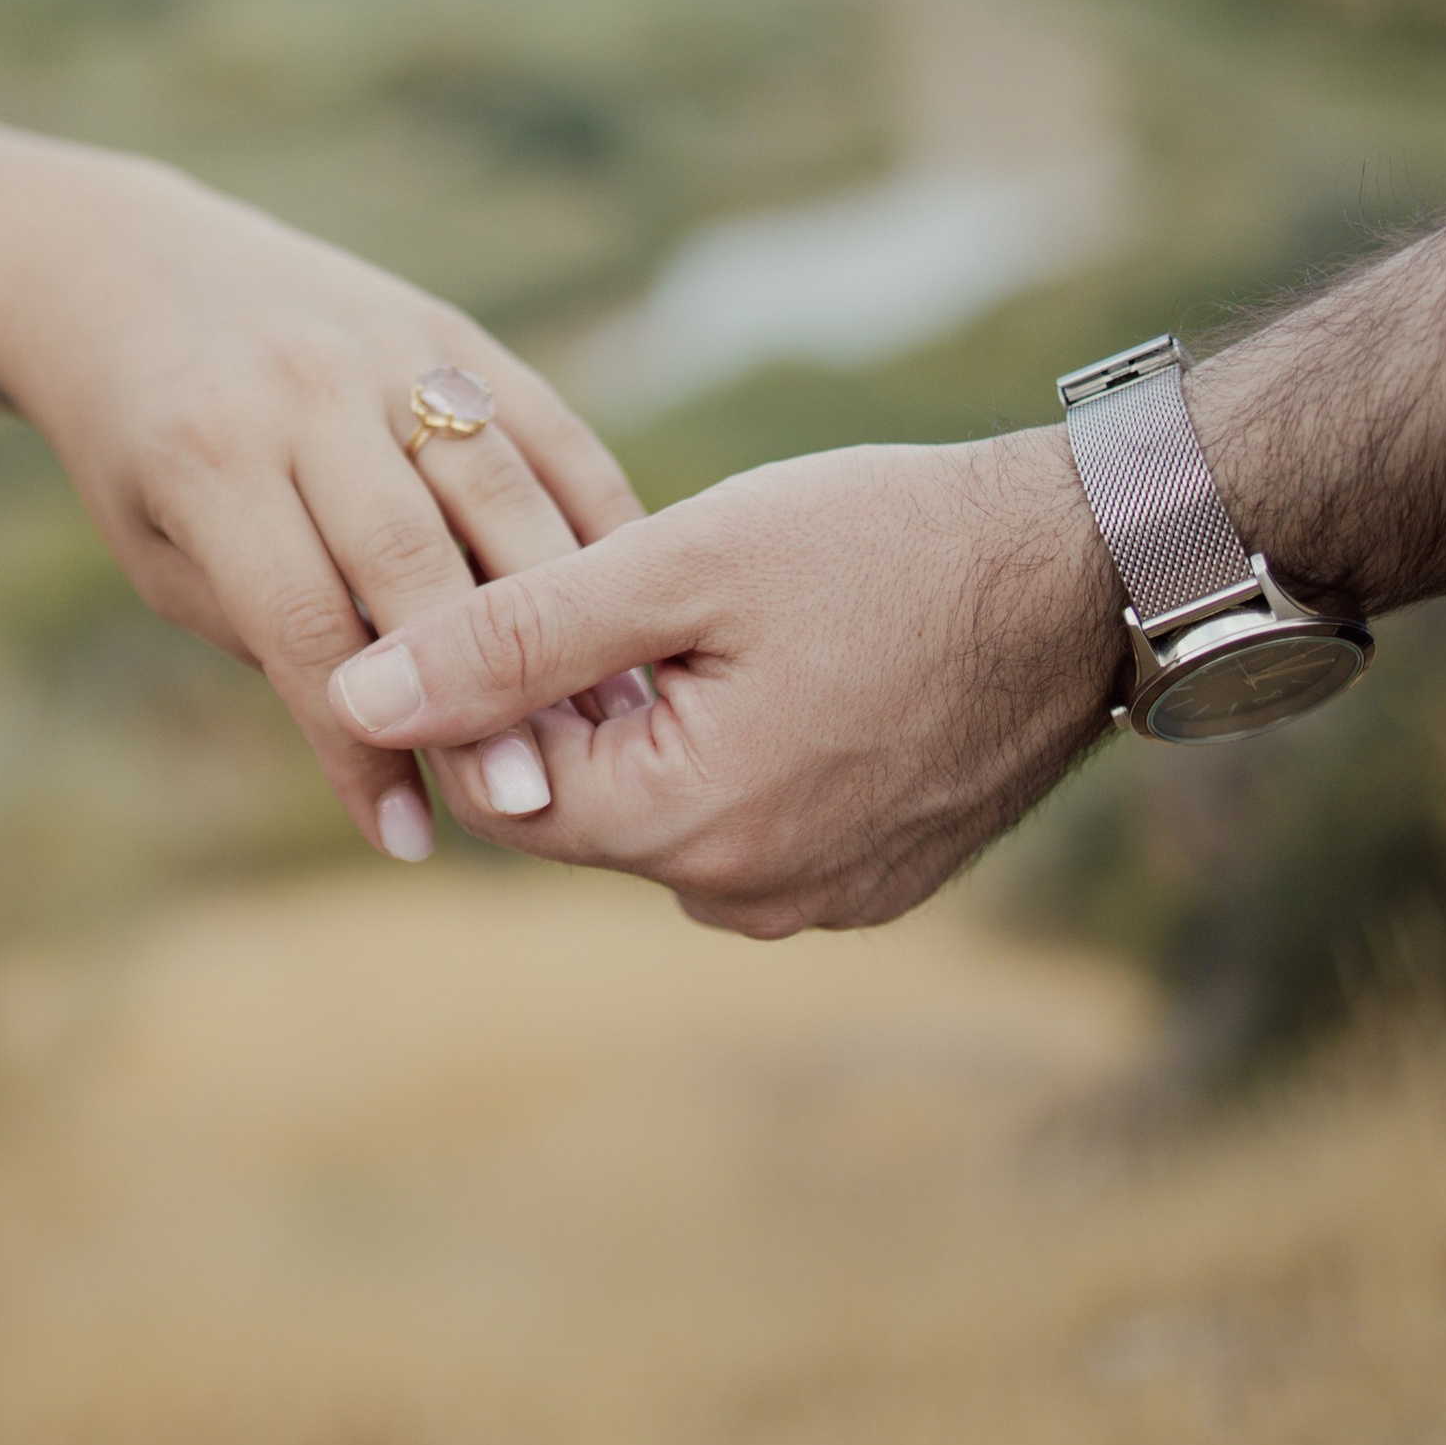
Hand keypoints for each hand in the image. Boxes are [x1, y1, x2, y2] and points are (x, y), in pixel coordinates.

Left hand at [0, 141, 647, 860]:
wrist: (135, 272)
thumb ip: (272, 637)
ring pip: (502, 497)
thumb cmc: (142, 452)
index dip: (362, 746)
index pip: (304, 629)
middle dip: (479, 695)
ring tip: (609, 728)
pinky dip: (598, 528)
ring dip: (567, 621)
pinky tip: (630, 621)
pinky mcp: (456, 330)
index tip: (411, 840)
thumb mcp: (164, 554)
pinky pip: (549, 435)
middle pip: (415, 563)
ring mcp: (391, 349)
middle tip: (533, 802)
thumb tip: (397, 747)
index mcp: (209, 458)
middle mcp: (305, 392)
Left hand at [323, 431, 1120, 932]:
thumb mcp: (680, 563)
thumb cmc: (888, 543)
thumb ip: (509, 635)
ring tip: (732, 615)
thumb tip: (352, 694)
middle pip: (584, 805)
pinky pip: (753, 820)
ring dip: (663, 720)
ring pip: (670, 810)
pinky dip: (742, 746)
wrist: (1093, 571)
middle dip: (582, 702)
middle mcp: (748, 899)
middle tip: (642, 585)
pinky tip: (793, 658)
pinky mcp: (874, 879)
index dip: (492, 685)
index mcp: (688, 830)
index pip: (500, 786)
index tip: (533, 587)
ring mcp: (821, 901)